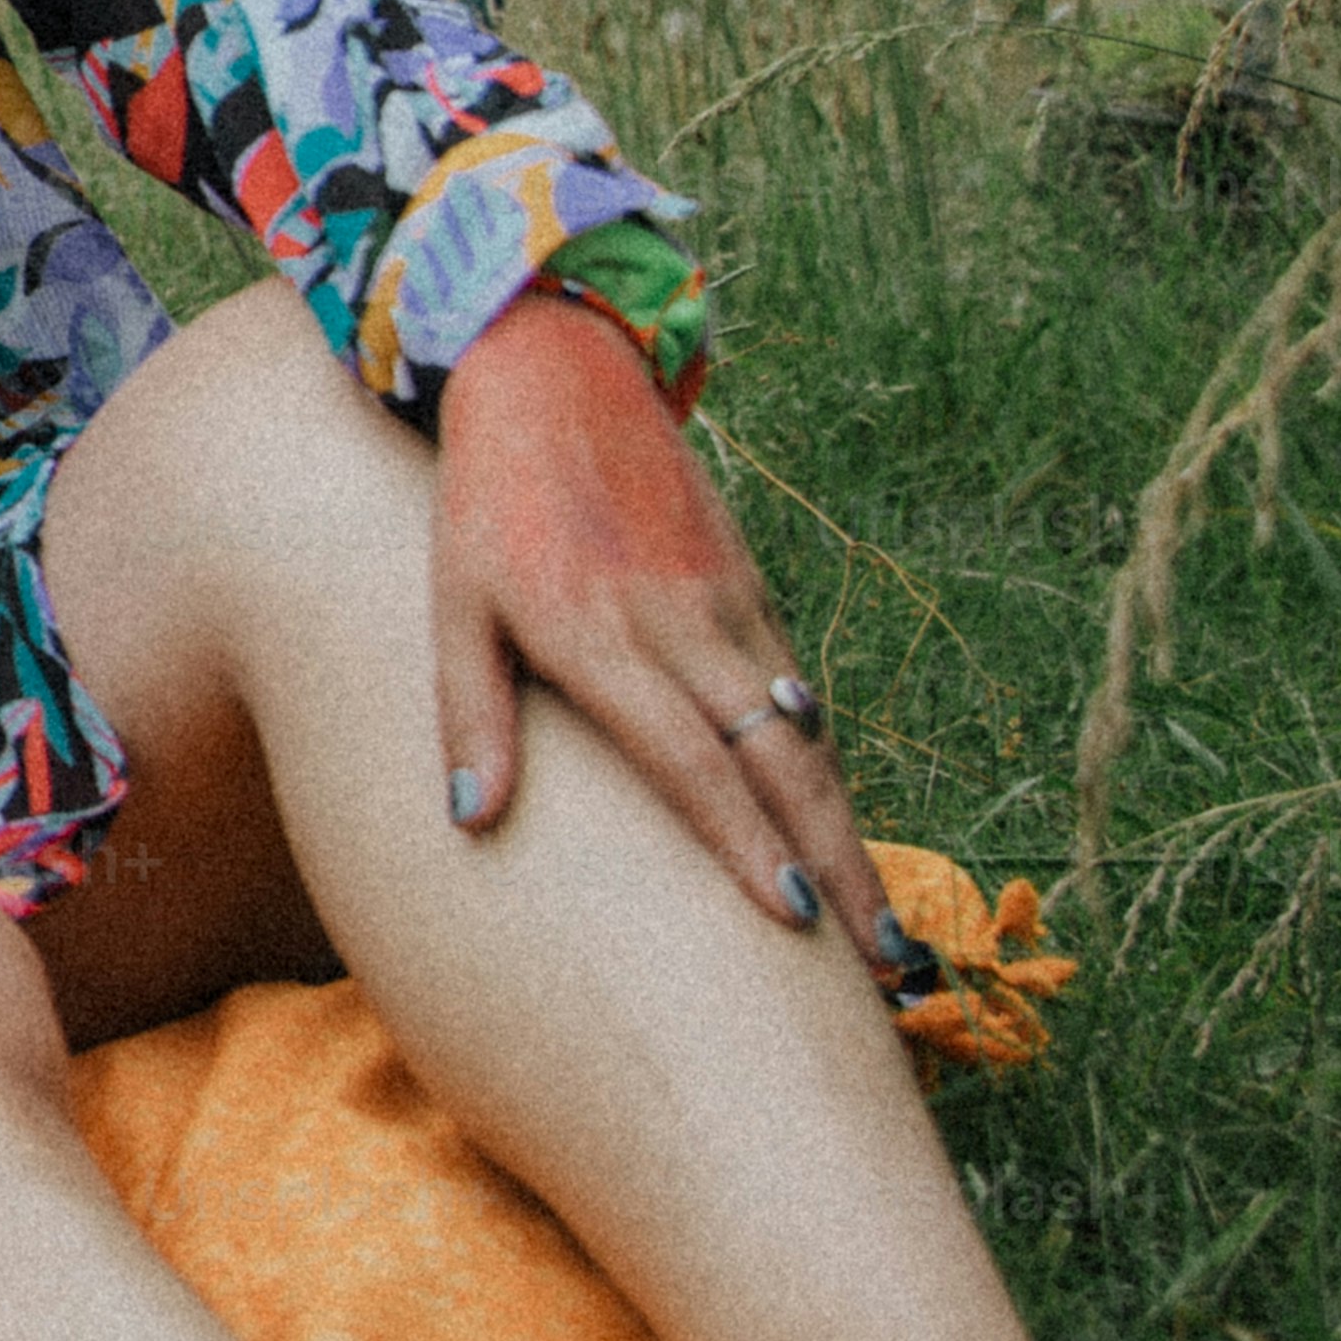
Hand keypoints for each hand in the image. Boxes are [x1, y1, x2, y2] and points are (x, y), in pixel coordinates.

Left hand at [433, 287, 901, 976]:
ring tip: (881, 928)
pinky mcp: (750, 587)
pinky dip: (824, 768)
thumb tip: (472, 823)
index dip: (743, 843)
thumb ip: (468, 713)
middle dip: (837, 866)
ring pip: (804, 736)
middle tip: (887, 964)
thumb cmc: (488, 504)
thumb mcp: (453, 603)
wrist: (557, 377)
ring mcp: (728, 603)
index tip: (793, 922)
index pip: (689, 761)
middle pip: (780, 764)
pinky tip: (839, 831)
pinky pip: (795, 693)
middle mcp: (681, 626)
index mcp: (600, 638)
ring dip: (846, 831)